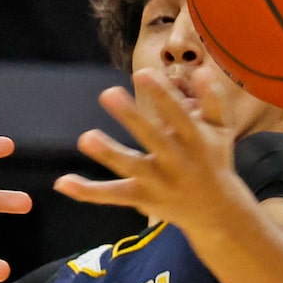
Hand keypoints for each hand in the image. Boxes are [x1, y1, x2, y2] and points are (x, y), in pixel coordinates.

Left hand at [52, 71, 247, 232]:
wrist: (217, 212)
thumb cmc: (214, 159)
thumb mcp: (221, 130)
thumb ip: (213, 100)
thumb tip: (203, 70)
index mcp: (196, 140)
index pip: (179, 115)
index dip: (162, 95)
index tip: (142, 74)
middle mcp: (177, 162)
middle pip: (153, 138)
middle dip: (132, 117)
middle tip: (108, 93)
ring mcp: (157, 182)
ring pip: (130, 167)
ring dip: (108, 153)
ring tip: (86, 138)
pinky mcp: (141, 197)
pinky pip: (111, 195)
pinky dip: (87, 191)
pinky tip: (61, 182)